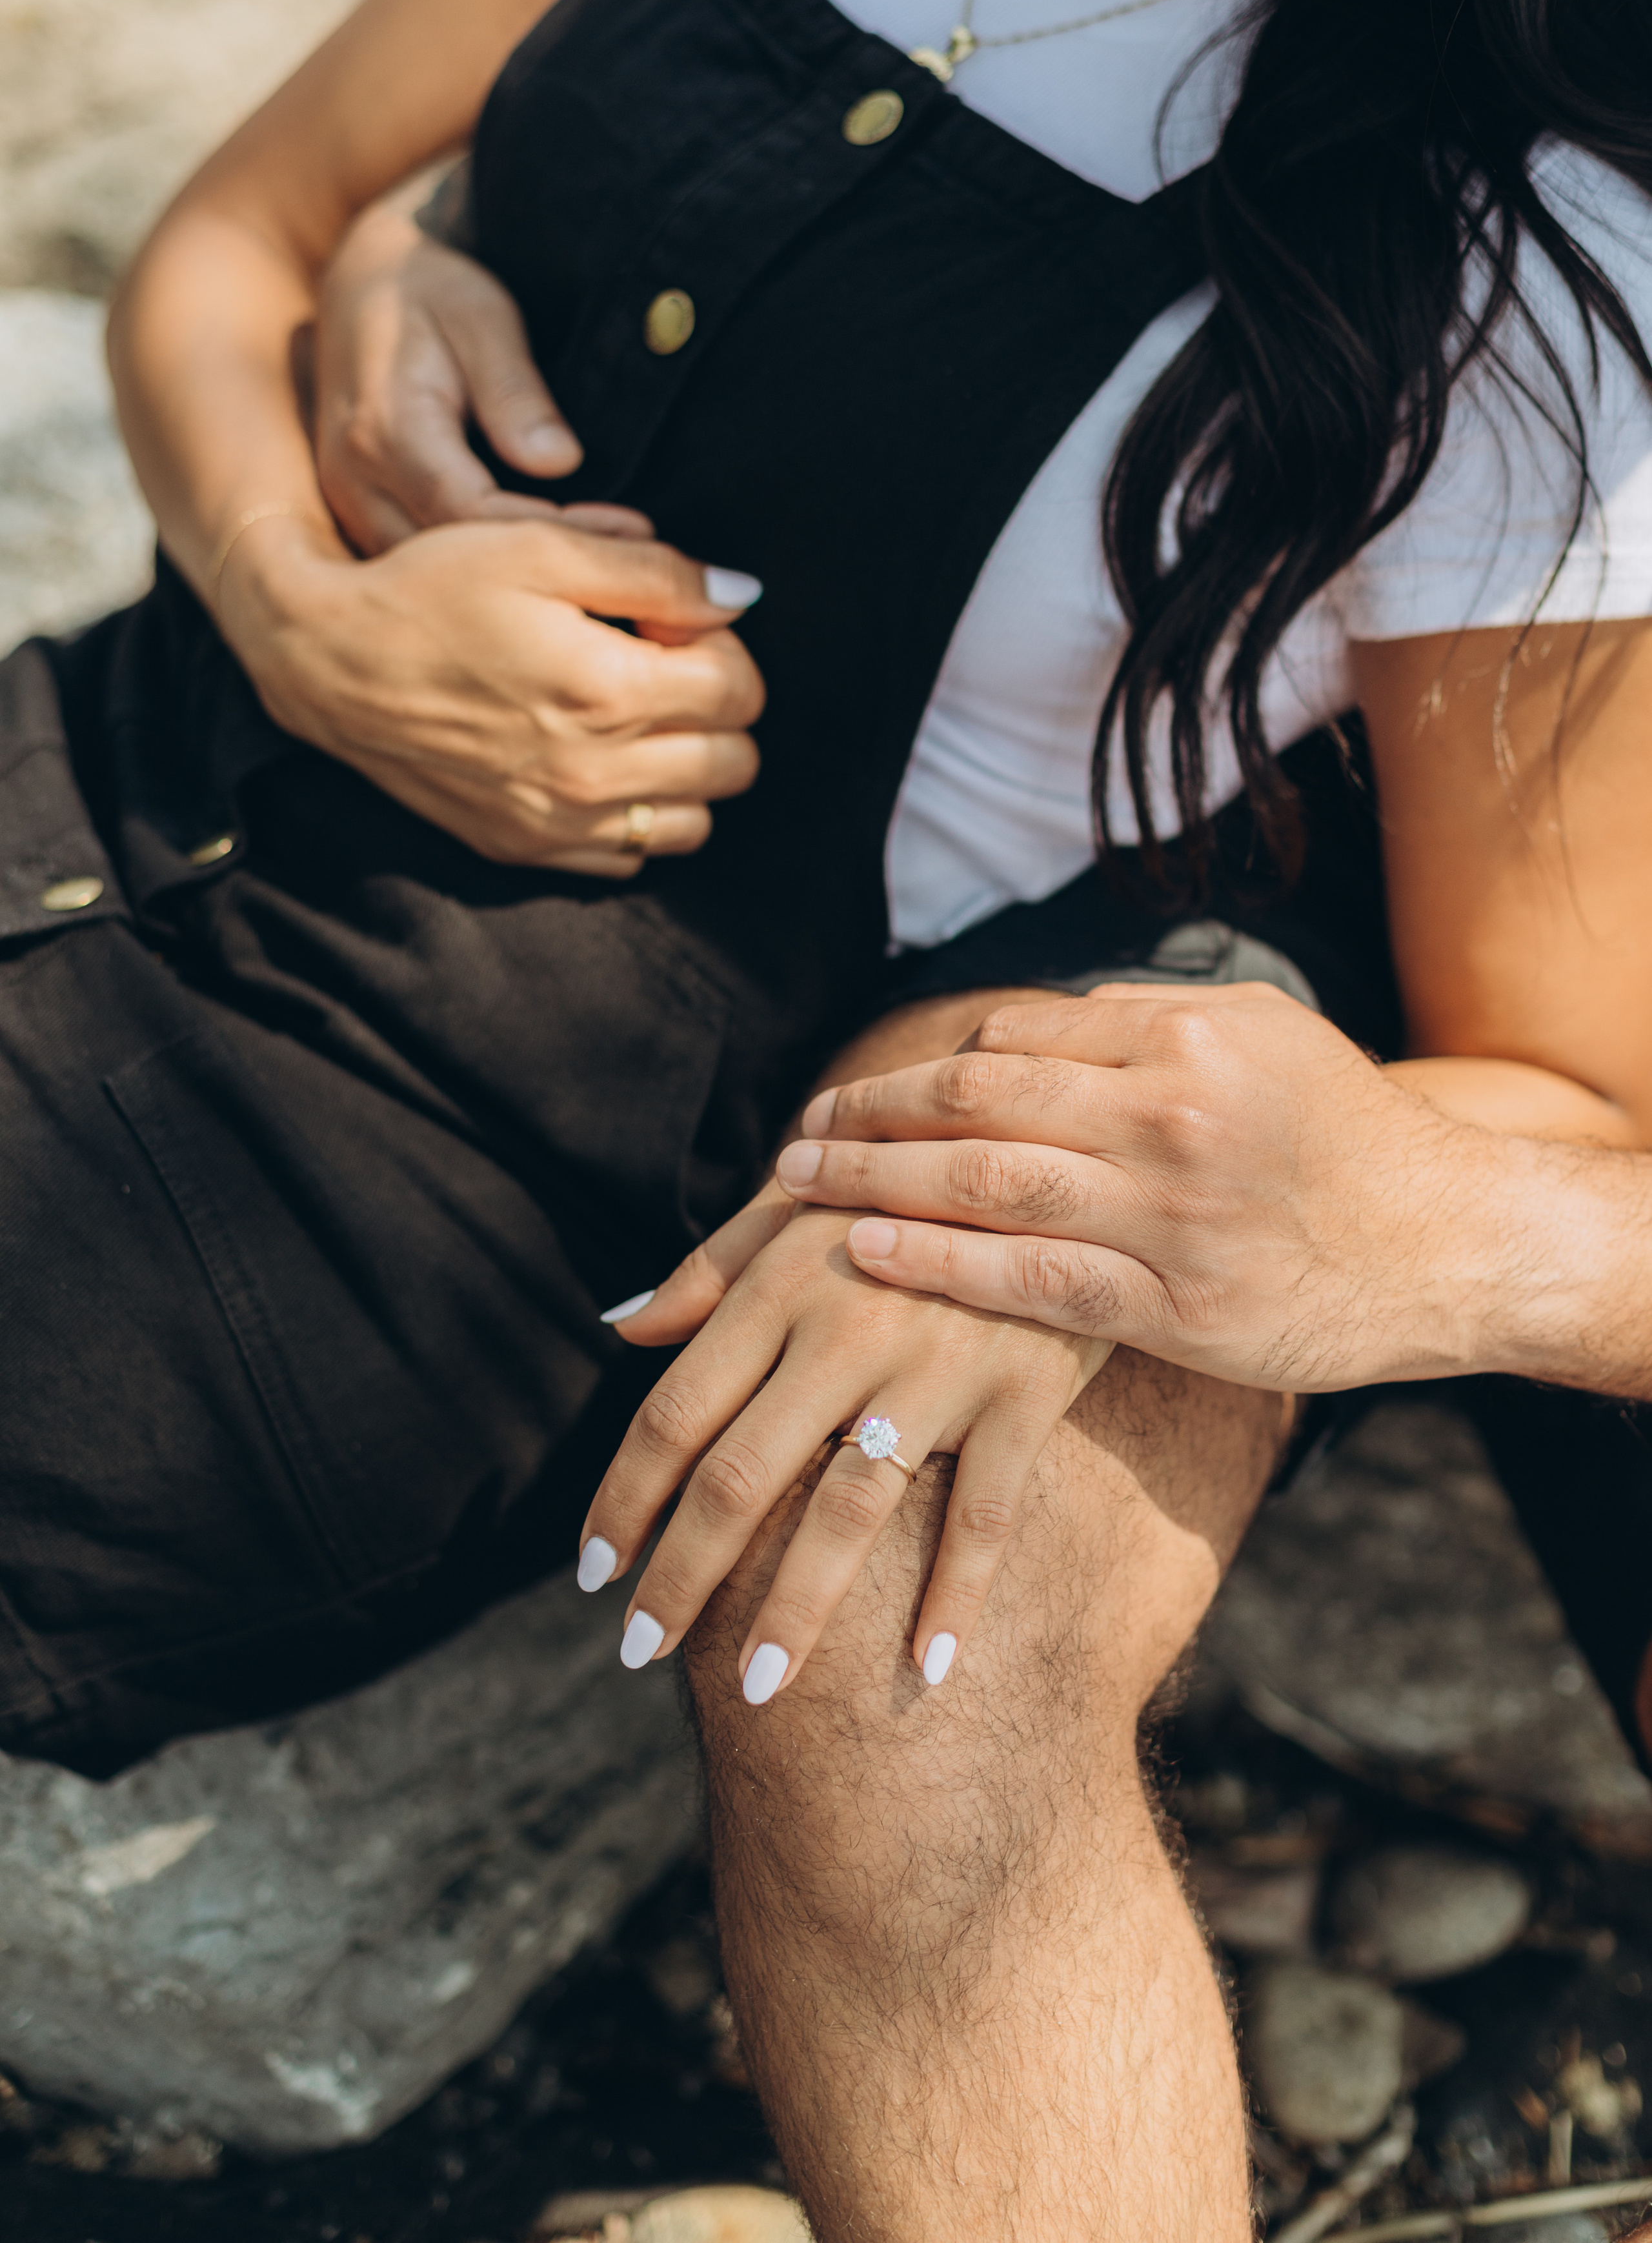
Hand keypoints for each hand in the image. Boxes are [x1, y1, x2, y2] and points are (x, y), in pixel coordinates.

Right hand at [224, 512, 764, 871]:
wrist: (330, 661)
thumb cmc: (434, 588)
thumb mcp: (542, 548)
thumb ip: (656, 571)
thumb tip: (740, 595)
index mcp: (608, 692)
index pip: (738, 691)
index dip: (719, 646)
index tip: (670, 625)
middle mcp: (593, 773)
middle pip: (732, 762)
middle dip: (713, 709)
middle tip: (659, 667)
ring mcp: (559, 822)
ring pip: (694, 821)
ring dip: (687, 770)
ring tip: (637, 719)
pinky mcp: (525, 847)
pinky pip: (631, 856)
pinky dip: (636, 815)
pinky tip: (600, 762)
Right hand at [315, 194, 645, 554]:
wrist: (362, 287)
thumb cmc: (434, 293)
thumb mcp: (482, 319)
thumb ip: (515, 391)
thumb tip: (560, 462)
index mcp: (385, 429)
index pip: (471, 510)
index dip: (552, 532)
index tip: (626, 533)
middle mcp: (357, 480)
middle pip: (452, 561)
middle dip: (543, 574)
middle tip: (629, 568)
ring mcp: (351, 506)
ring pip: (434, 581)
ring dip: (514, 588)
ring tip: (600, 583)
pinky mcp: (360, 519)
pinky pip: (422, 570)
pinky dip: (482, 583)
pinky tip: (546, 580)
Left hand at [586, 1202, 1110, 1700]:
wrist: (1052, 1142)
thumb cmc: (905, 1179)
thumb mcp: (804, 1200)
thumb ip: (713, 1266)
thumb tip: (621, 1326)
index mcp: (779, 1283)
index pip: (675, 1413)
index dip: (624, 1498)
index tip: (592, 1572)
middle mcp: (846, 1326)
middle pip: (738, 1477)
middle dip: (680, 1578)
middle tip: (638, 1653)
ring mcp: (939, 1364)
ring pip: (848, 1510)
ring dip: (795, 1610)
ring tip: (755, 1690)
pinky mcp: (1025, 1391)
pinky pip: (984, 1513)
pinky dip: (956, 1595)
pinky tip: (929, 1669)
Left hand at [768, 984, 1493, 1392]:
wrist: (1453, 1241)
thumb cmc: (1349, 1133)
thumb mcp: (1261, 1033)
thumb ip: (1143, 1021)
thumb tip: (1028, 1021)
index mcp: (1179, 1038)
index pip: (1011, 1039)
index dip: (921, 1068)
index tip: (864, 1095)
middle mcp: (1166, 1114)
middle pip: (975, 1100)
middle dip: (869, 1115)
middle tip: (796, 1137)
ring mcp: (1167, 1214)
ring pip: (984, 1185)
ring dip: (873, 1183)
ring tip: (797, 1188)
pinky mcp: (1173, 1307)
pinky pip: (1029, 1282)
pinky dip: (938, 1265)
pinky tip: (868, 1252)